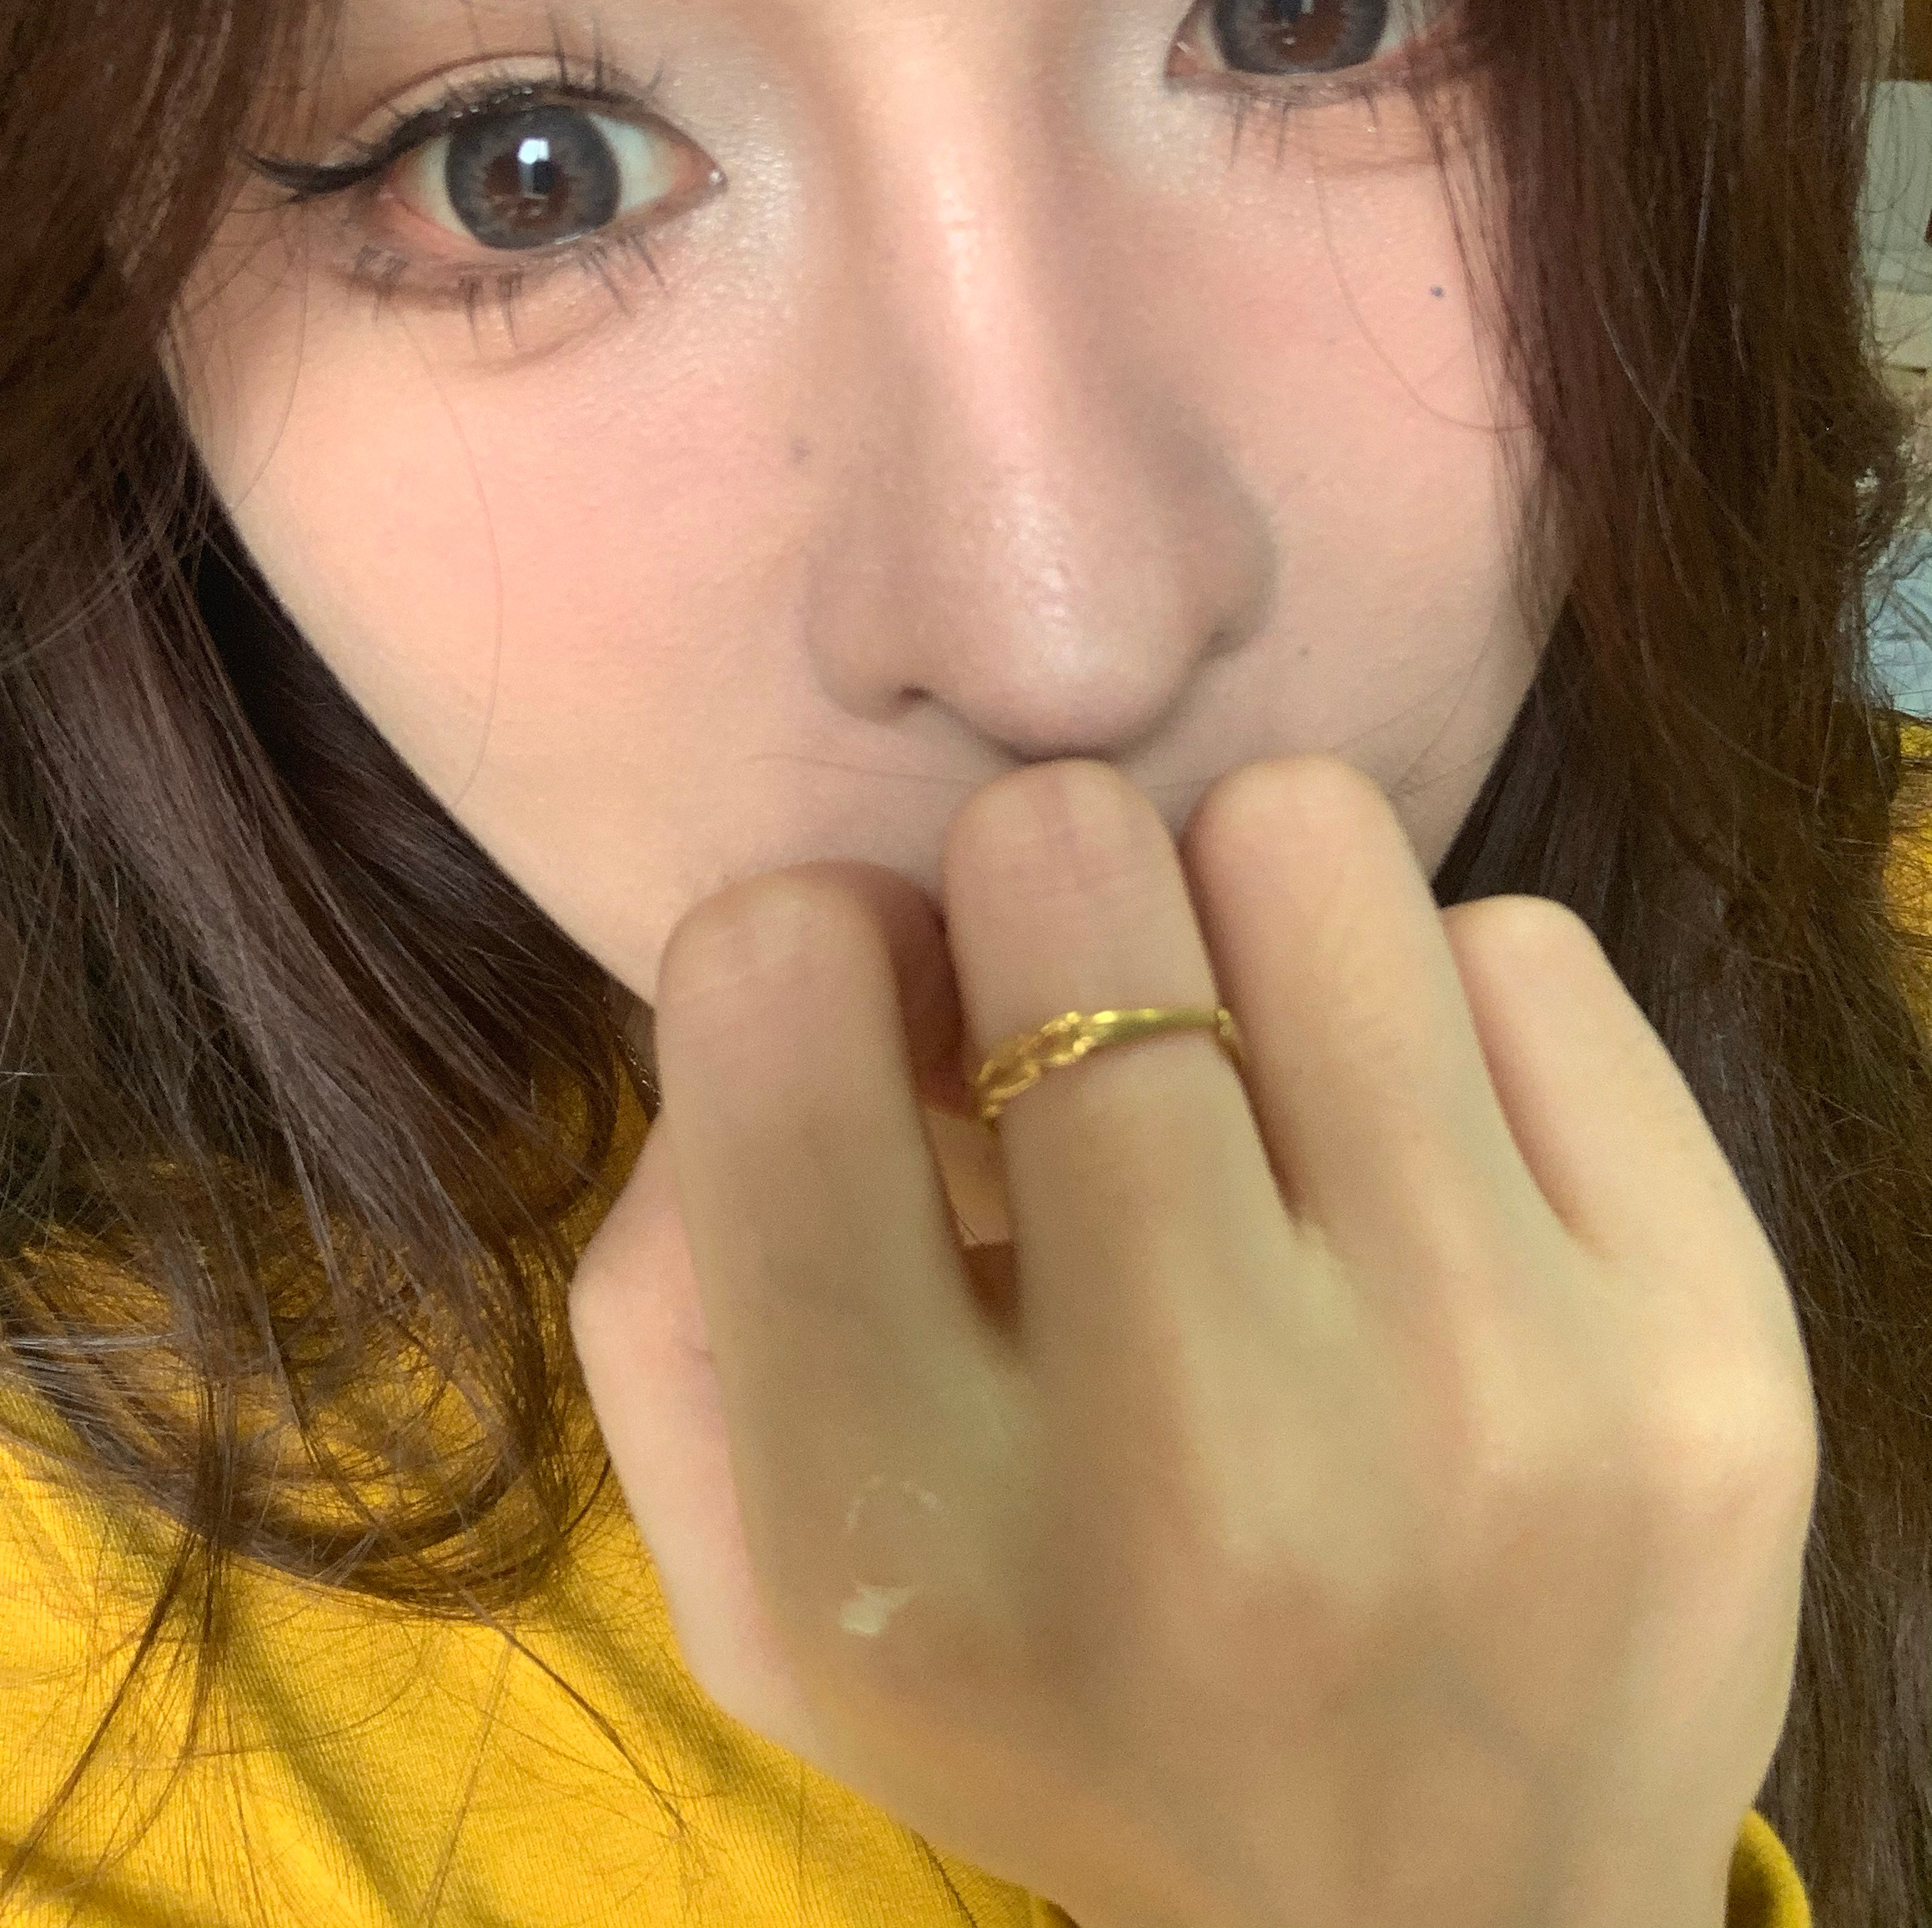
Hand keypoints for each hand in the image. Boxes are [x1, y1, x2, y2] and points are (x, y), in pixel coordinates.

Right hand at [569, 755, 1817, 1927]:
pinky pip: (1526, 948)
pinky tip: (1431, 1178)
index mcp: (910, 1533)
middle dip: (1041, 900)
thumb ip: (685, 1262)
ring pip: (1307, 842)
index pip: (775, 988)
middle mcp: (1209, 1464)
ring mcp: (1496, 1397)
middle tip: (1088, 1031)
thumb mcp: (766, 1576)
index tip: (898, 1021)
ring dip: (1245, 925)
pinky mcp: (1715, 1353)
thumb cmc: (1068, 1696)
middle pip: (1065, 861)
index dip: (816, 941)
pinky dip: (1443, 1019)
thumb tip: (823, 935)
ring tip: (1264, 1084)